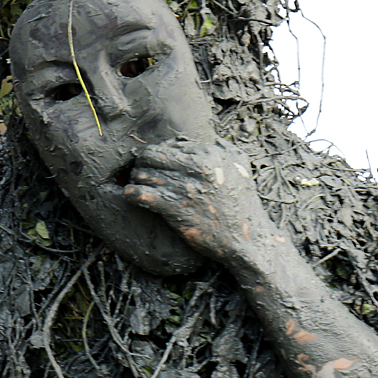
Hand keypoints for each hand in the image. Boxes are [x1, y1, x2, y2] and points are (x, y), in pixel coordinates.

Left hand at [123, 139, 272, 265]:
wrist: (247, 239)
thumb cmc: (241, 203)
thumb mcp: (239, 166)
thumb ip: (221, 147)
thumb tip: (205, 138)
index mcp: (211, 154)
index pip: (169, 146)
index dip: (160, 156)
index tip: (156, 165)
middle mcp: (198, 167)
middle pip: (152, 155)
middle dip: (143, 164)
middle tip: (141, 174)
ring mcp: (186, 187)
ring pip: (143, 173)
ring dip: (136, 179)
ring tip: (137, 186)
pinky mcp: (176, 208)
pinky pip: (141, 194)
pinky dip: (132, 194)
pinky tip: (131, 196)